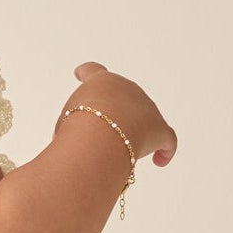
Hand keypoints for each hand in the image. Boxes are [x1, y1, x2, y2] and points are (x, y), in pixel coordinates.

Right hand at [59, 63, 176, 165]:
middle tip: (101, 136)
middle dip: (116, 115)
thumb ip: (75, 122)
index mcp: (100, 81)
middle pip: (124, 100)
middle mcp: (126, 87)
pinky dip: (164, 150)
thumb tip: (81, 140)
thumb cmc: (76, 128)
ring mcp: (146, 106)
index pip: (93, 72)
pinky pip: (167, 139)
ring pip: (145, 118)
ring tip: (122, 151)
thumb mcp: (66, 119)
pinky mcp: (159, 128)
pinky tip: (159, 160)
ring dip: (137, 132)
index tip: (81, 72)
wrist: (96, 137)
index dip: (88, 73)